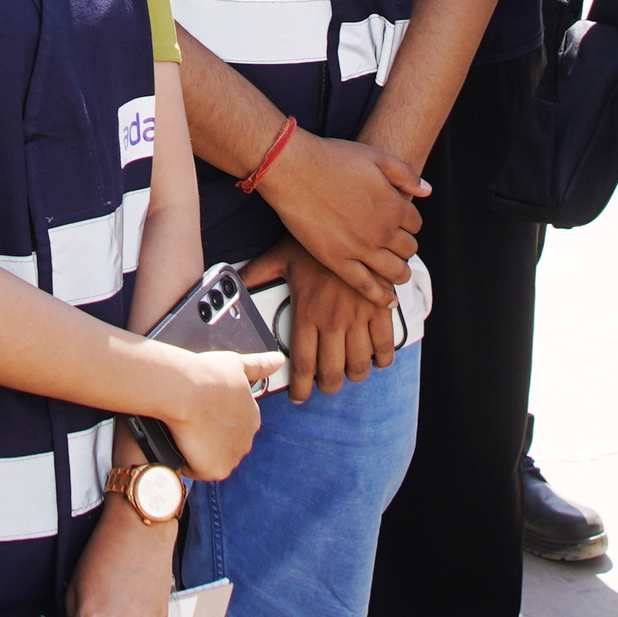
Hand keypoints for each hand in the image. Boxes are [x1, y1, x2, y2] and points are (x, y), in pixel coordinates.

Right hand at [147, 346, 282, 478]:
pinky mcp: (216, 470)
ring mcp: (233, 457)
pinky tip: (181, 445)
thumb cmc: (207, 374)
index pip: (233, 427)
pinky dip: (188, 463)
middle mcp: (247, 440)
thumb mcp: (236, 363)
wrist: (187, 390)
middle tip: (192, 422)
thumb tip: (279, 360)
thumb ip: (259, 365)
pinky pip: (199, 472)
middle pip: (224, 446)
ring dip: (199, 452)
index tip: (202, 412)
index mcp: (251, 417)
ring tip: (186, 433)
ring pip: (212, 460)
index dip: (215, 421)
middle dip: (208, 439)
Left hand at [241, 239, 396, 400]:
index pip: (302, 363)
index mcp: (308, 313)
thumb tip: (233, 281)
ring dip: (354, 376)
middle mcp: (333, 321)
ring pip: (359, 364)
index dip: (300, 387)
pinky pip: (385, 344)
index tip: (297, 396)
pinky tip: (375, 360)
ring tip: (349, 374)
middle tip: (325, 387)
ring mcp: (359, 316)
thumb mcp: (279, 256)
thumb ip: (256, 274)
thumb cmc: (311, 239)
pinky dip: (381, 359)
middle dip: (328, 387)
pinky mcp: (380, 308)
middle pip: (332, 372)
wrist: (349, 219)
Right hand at [244, 133, 419, 300]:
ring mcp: (360, 249)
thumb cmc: (332, 159)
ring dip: (400, 273)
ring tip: (396, 272)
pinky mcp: (338, 261)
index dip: (409, 223)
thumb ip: (405, 174)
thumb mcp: (376, 157)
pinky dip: (381, 296)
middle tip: (395, 246)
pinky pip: (366, 286)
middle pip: (408, 249)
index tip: (400, 224)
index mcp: (393, 205)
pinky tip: (388, 300)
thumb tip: (426, 190)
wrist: (295, 170)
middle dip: (405, 247)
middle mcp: (382, 230)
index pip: (415, 224)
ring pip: (395, 271)